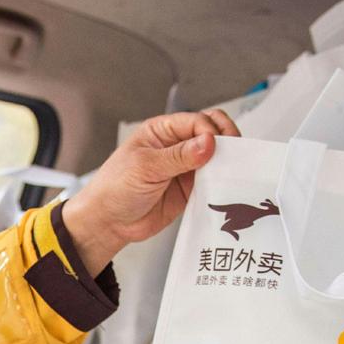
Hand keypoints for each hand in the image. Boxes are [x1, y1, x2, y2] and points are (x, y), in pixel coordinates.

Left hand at [61, 110, 240, 272]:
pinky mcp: (190, 188)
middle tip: (234, 153)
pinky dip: (222, 181)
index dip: (210, 130)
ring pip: (216, 156)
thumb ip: (178, 156)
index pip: (196, 121)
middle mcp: (176, 146)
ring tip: (232, 169)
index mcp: (161, 131)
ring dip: (226, 161)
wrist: (109, 222)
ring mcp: (185, 167)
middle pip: (212, 132)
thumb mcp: (145, 167)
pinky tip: (226, 185)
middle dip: (226, 139)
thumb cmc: (115, 189)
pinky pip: (213, 180)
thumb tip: (208, 142)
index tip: (216, 145)